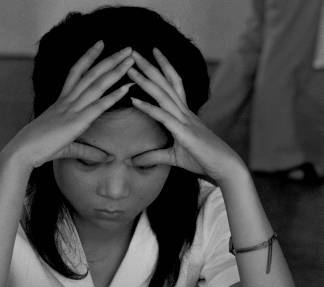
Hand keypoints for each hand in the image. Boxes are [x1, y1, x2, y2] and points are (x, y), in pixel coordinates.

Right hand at [4, 42, 134, 169]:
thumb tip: (106, 158)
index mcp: (60, 103)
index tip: (100, 44)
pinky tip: (126, 87)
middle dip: (110, 59)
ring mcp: (71, 110)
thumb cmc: (38, 148)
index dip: (89, 57)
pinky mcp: (75, 122)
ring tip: (131, 59)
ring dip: (115, 70)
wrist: (23, 151)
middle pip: (91, 74)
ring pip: (96, 84)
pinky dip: (112, 96)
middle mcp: (66, 101)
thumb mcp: (66, 148)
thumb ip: (87, 151)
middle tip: (128, 48)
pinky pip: (97, 106)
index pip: (76, 73)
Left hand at [127, 49, 243, 182]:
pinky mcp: (184, 133)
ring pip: (163, 94)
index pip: (173, 85)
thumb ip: (154, 156)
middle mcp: (185, 112)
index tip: (150, 55)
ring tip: (130, 67)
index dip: (162, 68)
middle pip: (166, 83)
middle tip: (133, 51)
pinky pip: (163, 117)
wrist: (225, 167)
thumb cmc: (203, 160)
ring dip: (145, 80)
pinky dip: (148, 107)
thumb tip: (133, 160)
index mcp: (185, 114)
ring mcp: (185, 121)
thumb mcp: (174, 158)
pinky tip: (134, 100)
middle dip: (149, 66)